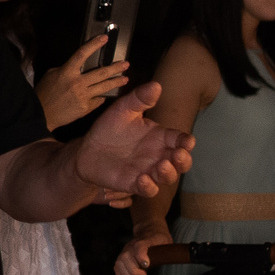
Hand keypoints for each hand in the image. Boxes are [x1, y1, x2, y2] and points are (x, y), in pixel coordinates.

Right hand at [35, 36, 133, 128]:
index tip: (104, 38)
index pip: (82, 54)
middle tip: (126, 64)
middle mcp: (77, 83)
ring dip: (117, 82)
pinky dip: (102, 96)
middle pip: (101, 72)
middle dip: (116, 67)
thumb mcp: (51, 75)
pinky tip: (107, 94)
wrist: (43, 114)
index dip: (94, 44)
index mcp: (66, 72)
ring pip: (105, 86)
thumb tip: (78, 66)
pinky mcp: (87, 107)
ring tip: (125, 79)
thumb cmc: (45, 93)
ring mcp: (83, 96)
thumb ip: (66, 69)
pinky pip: (99, 99)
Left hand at [76, 81, 191, 200]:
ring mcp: (149, 171)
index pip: (179, 140)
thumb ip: (139, 99)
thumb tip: (156, 85)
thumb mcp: (123, 110)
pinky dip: (149, 187)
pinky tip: (143, 179)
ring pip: (169, 177)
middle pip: (181, 162)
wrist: (87, 149)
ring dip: (169, 173)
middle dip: (184, 160)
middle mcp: (158, 156)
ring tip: (162, 166)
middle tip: (178, 155)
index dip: (186, 142)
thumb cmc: (109, 129)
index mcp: (160, 138)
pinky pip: (149, 190)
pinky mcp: (135, 184)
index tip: (187, 141)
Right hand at [114, 226, 170, 274]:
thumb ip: (166, 248)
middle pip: (126, 258)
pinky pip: (117, 268)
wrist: (149, 231)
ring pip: (119, 264)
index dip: (141, 256)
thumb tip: (171, 257)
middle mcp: (131, 246)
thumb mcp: (165, 240)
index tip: (147, 265)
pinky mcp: (122, 258)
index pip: (139, 247)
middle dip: (134, 271)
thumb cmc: (159, 238)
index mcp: (144, 241)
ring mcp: (125, 252)